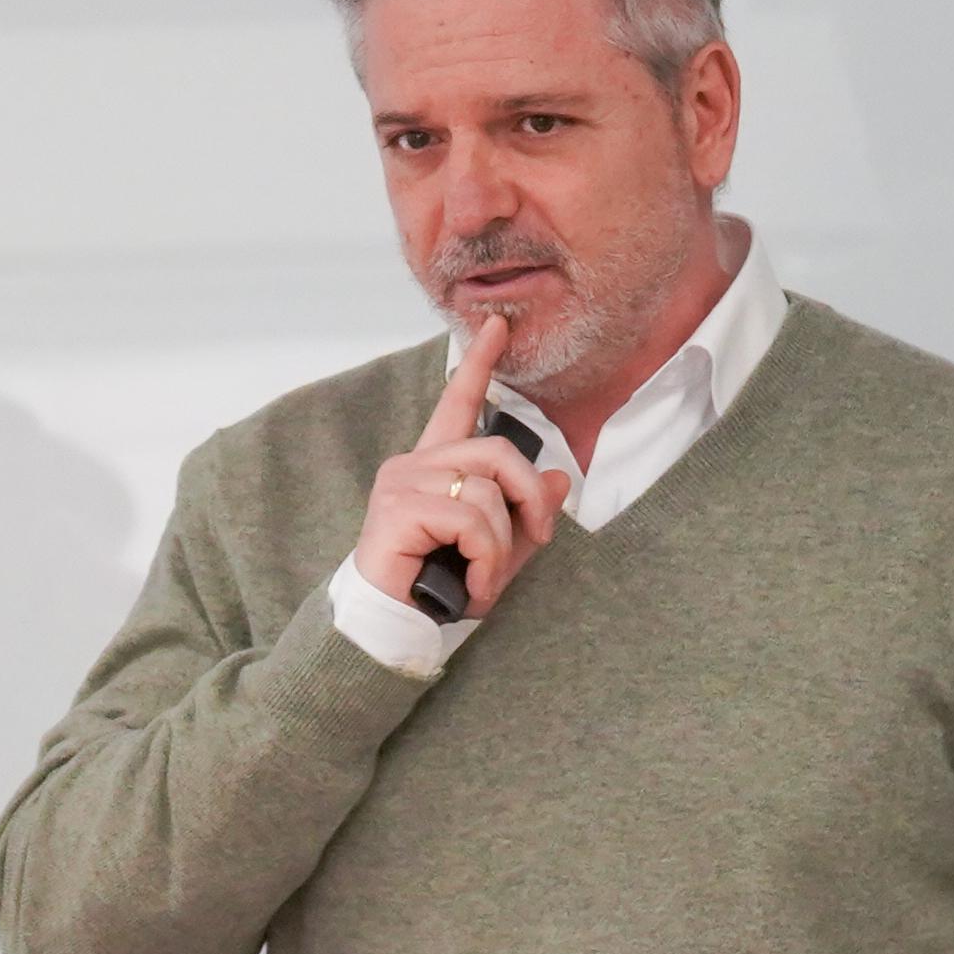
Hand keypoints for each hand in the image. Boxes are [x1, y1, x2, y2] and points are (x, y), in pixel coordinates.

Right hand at [352, 316, 569, 618]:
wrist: (390, 627)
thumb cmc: (436, 588)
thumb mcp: (496, 550)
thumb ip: (526, 516)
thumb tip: (563, 480)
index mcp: (433, 466)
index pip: (457, 403)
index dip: (479, 364)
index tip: (497, 325)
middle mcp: (414, 464)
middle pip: (499, 452)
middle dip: (530, 498)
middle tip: (539, 538)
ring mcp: (403, 482)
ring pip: (488, 489)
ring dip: (502, 543)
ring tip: (485, 578)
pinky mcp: (399, 507)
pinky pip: (472, 519)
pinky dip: (485, 559)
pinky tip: (472, 584)